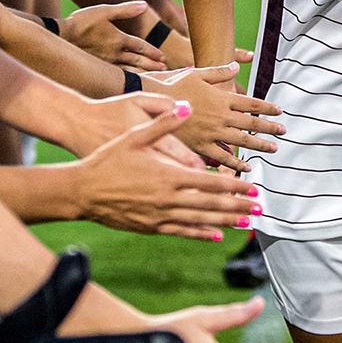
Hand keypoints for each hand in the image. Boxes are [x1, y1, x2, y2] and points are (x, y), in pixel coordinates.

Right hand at [64, 2, 166, 70]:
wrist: (61, 35)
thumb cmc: (82, 21)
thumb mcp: (105, 10)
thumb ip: (126, 10)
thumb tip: (144, 5)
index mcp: (118, 39)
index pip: (140, 46)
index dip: (152, 51)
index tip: (162, 56)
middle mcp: (114, 53)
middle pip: (137, 60)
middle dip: (151, 64)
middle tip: (163, 68)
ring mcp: (106, 62)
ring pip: (128, 69)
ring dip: (142, 72)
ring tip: (152, 75)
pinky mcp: (97, 67)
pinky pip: (116, 75)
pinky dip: (127, 77)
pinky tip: (130, 80)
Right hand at [68, 102, 265, 240]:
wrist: (80, 190)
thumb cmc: (107, 160)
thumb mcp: (135, 135)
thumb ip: (164, 122)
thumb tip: (186, 106)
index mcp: (169, 175)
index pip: (210, 182)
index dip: (234, 187)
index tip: (252, 188)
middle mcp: (168, 199)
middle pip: (212, 204)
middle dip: (238, 207)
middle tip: (260, 210)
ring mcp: (160, 216)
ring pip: (201, 221)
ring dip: (227, 222)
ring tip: (247, 224)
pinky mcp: (150, 227)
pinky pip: (182, 232)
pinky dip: (201, 234)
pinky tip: (217, 236)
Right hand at [144, 64, 285, 169]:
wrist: (150, 106)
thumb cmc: (171, 87)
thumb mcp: (195, 74)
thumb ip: (218, 72)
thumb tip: (237, 64)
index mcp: (221, 98)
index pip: (251, 103)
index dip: (267, 108)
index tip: (280, 112)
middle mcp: (220, 117)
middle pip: (251, 123)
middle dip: (269, 128)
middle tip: (283, 131)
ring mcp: (212, 133)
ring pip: (241, 141)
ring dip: (259, 145)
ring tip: (272, 148)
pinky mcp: (200, 147)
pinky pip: (222, 158)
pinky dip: (236, 163)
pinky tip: (247, 167)